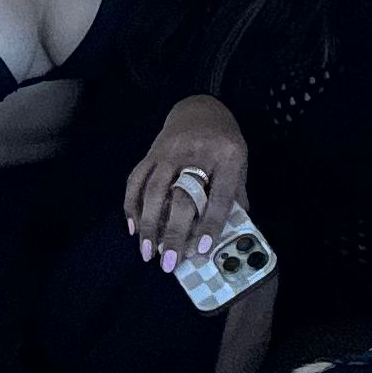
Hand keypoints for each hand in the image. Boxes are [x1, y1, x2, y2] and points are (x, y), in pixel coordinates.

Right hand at [123, 102, 247, 272]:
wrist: (201, 110)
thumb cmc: (223, 144)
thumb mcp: (239, 164)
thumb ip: (235, 196)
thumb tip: (229, 238)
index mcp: (227, 154)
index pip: (220, 193)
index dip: (211, 222)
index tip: (201, 249)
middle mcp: (197, 151)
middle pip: (183, 195)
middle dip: (174, 232)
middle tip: (168, 262)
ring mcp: (171, 149)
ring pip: (154, 189)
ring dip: (148, 224)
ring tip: (147, 253)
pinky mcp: (151, 151)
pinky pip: (137, 179)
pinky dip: (131, 205)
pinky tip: (133, 228)